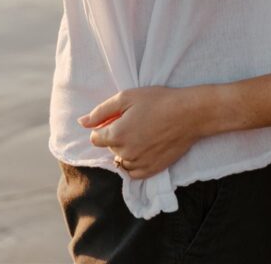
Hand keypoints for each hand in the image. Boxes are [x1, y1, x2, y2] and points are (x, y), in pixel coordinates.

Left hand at [78, 86, 205, 179]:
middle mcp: (125, 153)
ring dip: (126, 149)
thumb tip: (81, 122)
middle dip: (117, 136)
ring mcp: (138, 164)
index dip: (106, 126)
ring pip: (121, 160)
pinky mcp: (150, 171)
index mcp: (116, 135)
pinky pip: (132, 172)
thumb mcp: (127, 97)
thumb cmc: (158, 101)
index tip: (121, 117)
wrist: (189, 114)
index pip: (95, 138)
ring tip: (144, 132)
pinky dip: (134, 162)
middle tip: (136, 121)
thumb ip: (101, 111)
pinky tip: (146, 147)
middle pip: (110, 147)